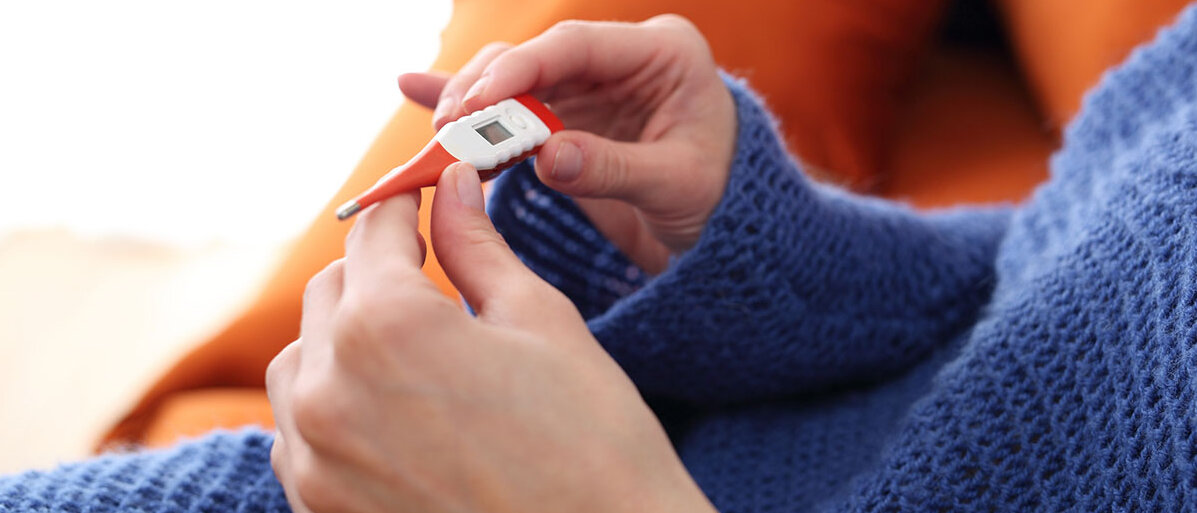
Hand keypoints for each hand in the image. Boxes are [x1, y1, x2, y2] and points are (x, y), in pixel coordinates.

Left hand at [267, 163, 716, 512]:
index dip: (403, 207)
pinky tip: (393, 415)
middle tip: (431, 277)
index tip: (422, 200)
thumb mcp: (540, 323)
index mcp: (385, 327)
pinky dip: (332, 410)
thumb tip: (455, 185)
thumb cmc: (593, 441)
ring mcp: (315, 465)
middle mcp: (328, 393)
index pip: (373, 233)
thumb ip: (478, 247)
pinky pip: (298, 438)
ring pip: (300, 366)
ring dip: (343, 342)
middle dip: (375, 274)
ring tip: (413, 354)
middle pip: (328, 293)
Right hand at [398, 15, 734, 273]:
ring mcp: (590, 85)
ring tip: (438, 137)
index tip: (478, 101)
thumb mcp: (678, 186)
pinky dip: (470, 105)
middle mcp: (620, 60)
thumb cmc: (721, 196)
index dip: (522, 68)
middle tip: (449, 129)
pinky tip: (413, 88)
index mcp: (663, 53)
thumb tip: (547, 158)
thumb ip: (613, 169)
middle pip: (536, 60)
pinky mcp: (568, 114)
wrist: (729, 224)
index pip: (578, 45)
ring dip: (472, 106)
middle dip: (485, 90)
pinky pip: (512, 105)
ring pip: (514, 81)